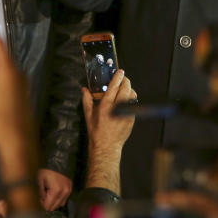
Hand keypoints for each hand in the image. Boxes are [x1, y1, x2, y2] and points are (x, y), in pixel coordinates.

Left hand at [37, 169, 71, 210]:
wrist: (58, 162)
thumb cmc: (47, 171)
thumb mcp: (40, 180)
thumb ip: (41, 193)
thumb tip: (42, 200)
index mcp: (56, 191)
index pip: (48, 206)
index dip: (42, 204)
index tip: (40, 198)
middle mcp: (64, 193)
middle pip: (55, 207)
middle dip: (48, 203)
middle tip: (44, 196)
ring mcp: (68, 191)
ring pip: (60, 204)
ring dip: (54, 202)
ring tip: (50, 193)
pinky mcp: (70, 189)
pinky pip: (65, 199)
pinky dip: (59, 198)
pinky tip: (55, 192)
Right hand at [82, 70, 135, 193]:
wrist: (106, 146)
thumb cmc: (96, 131)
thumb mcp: (88, 115)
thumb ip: (86, 100)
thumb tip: (84, 89)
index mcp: (105, 105)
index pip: (114, 86)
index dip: (118, 77)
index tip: (119, 71)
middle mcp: (117, 108)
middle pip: (126, 88)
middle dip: (125, 81)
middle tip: (123, 79)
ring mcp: (126, 113)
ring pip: (132, 95)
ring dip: (129, 90)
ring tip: (124, 90)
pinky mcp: (132, 118)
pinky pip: (134, 104)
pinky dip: (131, 100)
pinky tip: (125, 101)